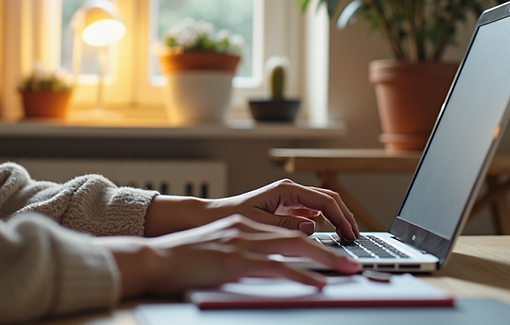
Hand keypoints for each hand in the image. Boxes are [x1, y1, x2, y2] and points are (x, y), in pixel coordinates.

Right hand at [97, 215, 359, 297]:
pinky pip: (276, 267)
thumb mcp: (220, 250)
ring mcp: (242, 244)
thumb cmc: (183, 260)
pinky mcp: (234, 261)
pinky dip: (301, 275)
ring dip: (326, 260)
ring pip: (294, 247)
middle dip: (331, 249)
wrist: (155, 259)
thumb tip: (273, 263)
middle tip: (353, 264)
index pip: (289, 230)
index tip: (336, 254)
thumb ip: (246, 251)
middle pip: (300, 236)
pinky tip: (316, 283)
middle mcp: (247, 229)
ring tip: (347, 271)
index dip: (317, 240)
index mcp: (245, 226)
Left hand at [205, 179, 359, 240]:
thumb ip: (286, 224)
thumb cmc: (231, 216)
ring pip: (323, 204)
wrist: (213, 216)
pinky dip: (326, 221)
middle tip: (354, 236)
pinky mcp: (287, 208)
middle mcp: (290, 191)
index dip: (341, 217)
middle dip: (345, 216)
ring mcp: (289, 198)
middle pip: (329, 199)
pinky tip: (331, 234)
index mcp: (286, 190)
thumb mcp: (259, 223)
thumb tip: (311, 225)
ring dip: (337, 218)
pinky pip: (313, 211)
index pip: (324, 200)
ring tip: (347, 236)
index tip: (350, 233)